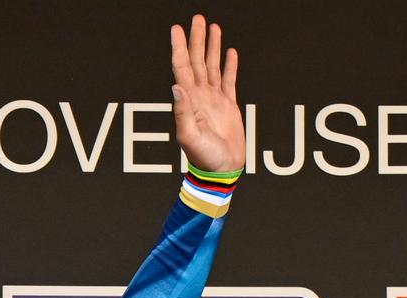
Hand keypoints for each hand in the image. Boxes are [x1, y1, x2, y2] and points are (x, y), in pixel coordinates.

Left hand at [170, 14, 243, 173]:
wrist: (221, 170)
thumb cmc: (203, 158)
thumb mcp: (189, 136)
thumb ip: (182, 112)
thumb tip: (176, 86)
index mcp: (188, 101)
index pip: (181, 68)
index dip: (179, 48)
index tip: (176, 29)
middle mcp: (199, 96)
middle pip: (196, 61)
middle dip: (196, 39)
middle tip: (197, 18)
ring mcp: (213, 100)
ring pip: (211, 66)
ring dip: (211, 47)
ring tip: (213, 27)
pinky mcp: (228, 105)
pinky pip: (228, 80)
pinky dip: (229, 65)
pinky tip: (229, 52)